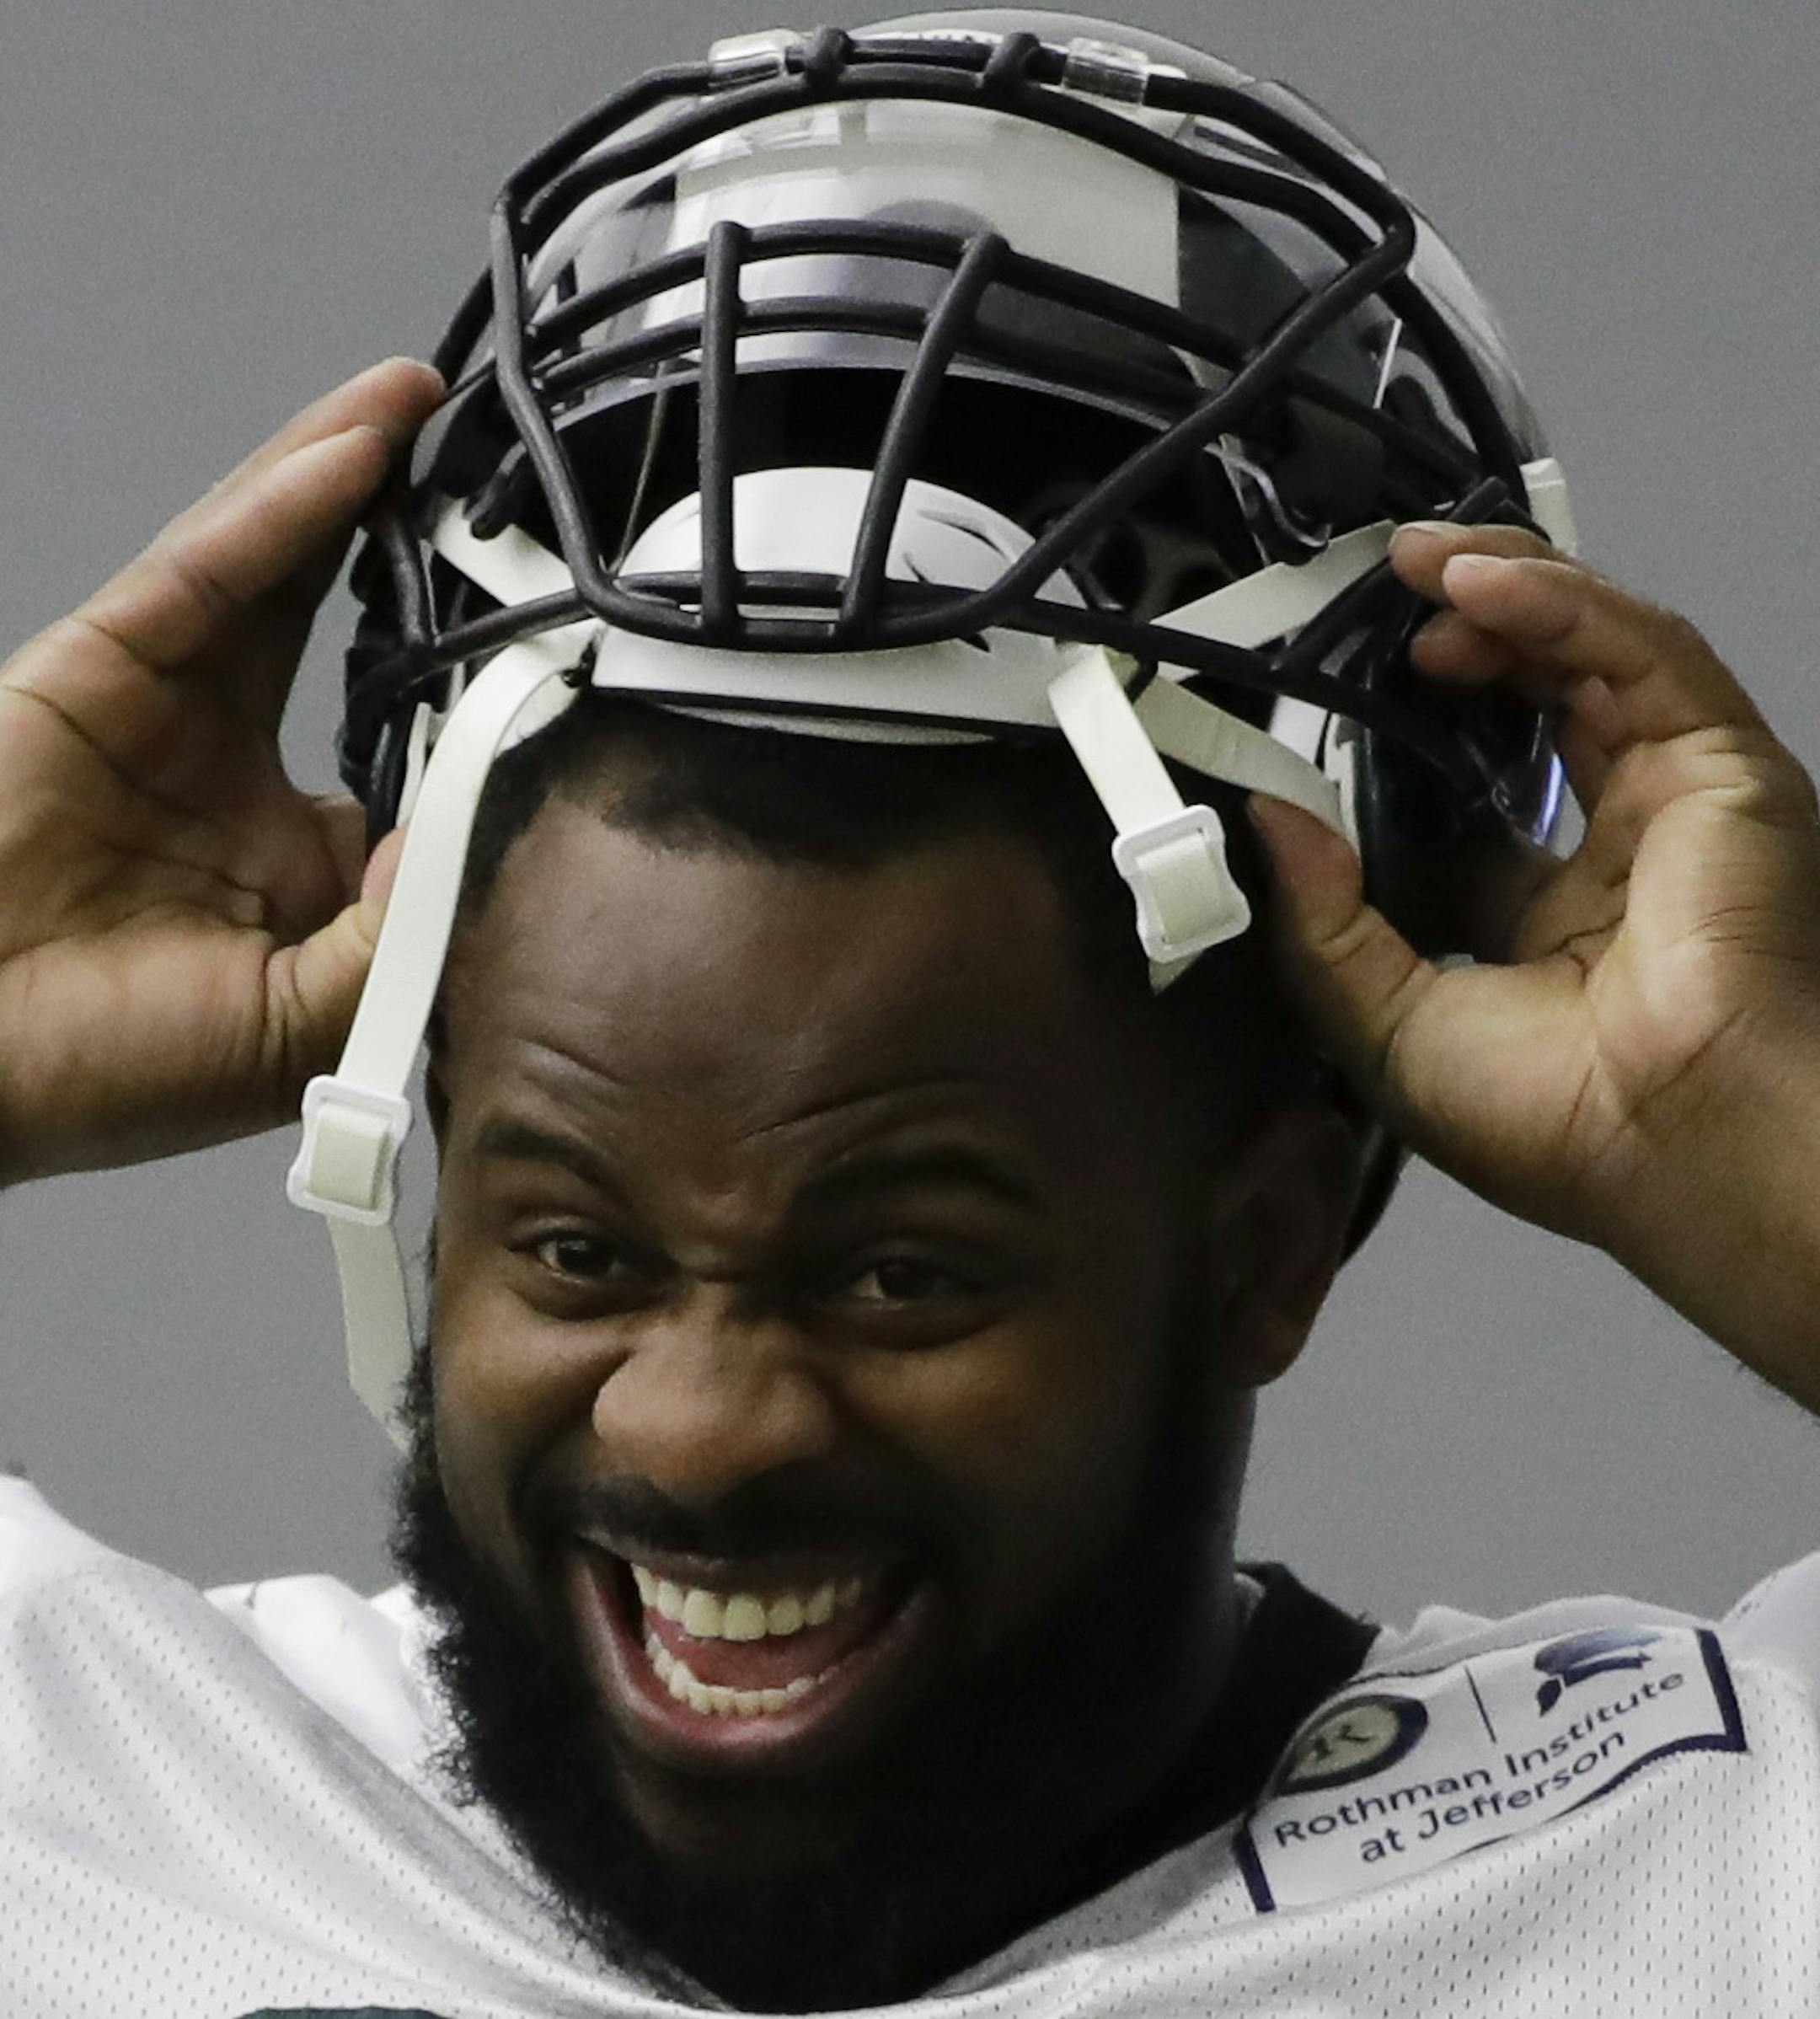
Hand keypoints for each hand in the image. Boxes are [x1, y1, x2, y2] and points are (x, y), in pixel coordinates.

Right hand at [0, 358, 443, 1185]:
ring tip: (424, 401)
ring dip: (349, 477)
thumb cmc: (108, 1071)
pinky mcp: (99, 666)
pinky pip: (207, 573)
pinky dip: (281, 511)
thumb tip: (485, 834)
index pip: (400, 745)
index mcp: (296, 861)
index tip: (553, 633)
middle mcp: (236, 768)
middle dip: (407, 541)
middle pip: (337, 623)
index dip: (466, 685)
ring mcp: (167, 709)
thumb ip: (401, 930)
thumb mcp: (305, 1023)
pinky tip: (355, 455)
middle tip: (493, 465)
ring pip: (272, 565)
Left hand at [1250, 526, 1819, 1399]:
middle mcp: (1616, 841)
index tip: (1334, 681)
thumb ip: (1319, 919)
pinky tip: (1474, 585)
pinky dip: (1559, 604)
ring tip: (1411, 562)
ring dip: (1500, 592)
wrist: (1669, 1140)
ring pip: (1592, 652)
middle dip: (1457, 630)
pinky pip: (1639, 652)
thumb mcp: (1381, 1022)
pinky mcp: (1721, 760)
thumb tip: (1268, 814)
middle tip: (1374, 588)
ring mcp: (1678, 795)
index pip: (1476, 778)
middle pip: (1538, 693)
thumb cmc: (1540, 1111)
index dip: (1410, 720)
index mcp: (1544, 908)